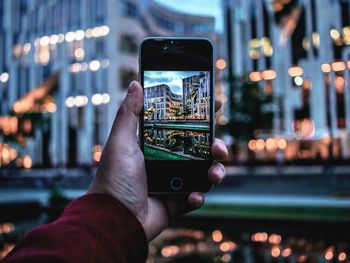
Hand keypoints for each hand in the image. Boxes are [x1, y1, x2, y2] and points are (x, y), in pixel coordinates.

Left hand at [88, 81, 227, 240]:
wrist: (114, 220)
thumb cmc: (114, 179)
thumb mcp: (120, 142)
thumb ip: (129, 114)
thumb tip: (135, 83)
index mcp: (154, 146)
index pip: (180, 127)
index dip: (198, 118)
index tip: (214, 107)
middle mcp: (165, 162)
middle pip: (198, 150)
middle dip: (214, 147)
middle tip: (218, 147)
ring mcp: (171, 183)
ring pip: (202, 173)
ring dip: (214, 172)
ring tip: (214, 174)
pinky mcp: (175, 204)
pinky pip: (195, 197)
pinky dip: (198, 196)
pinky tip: (193, 196)